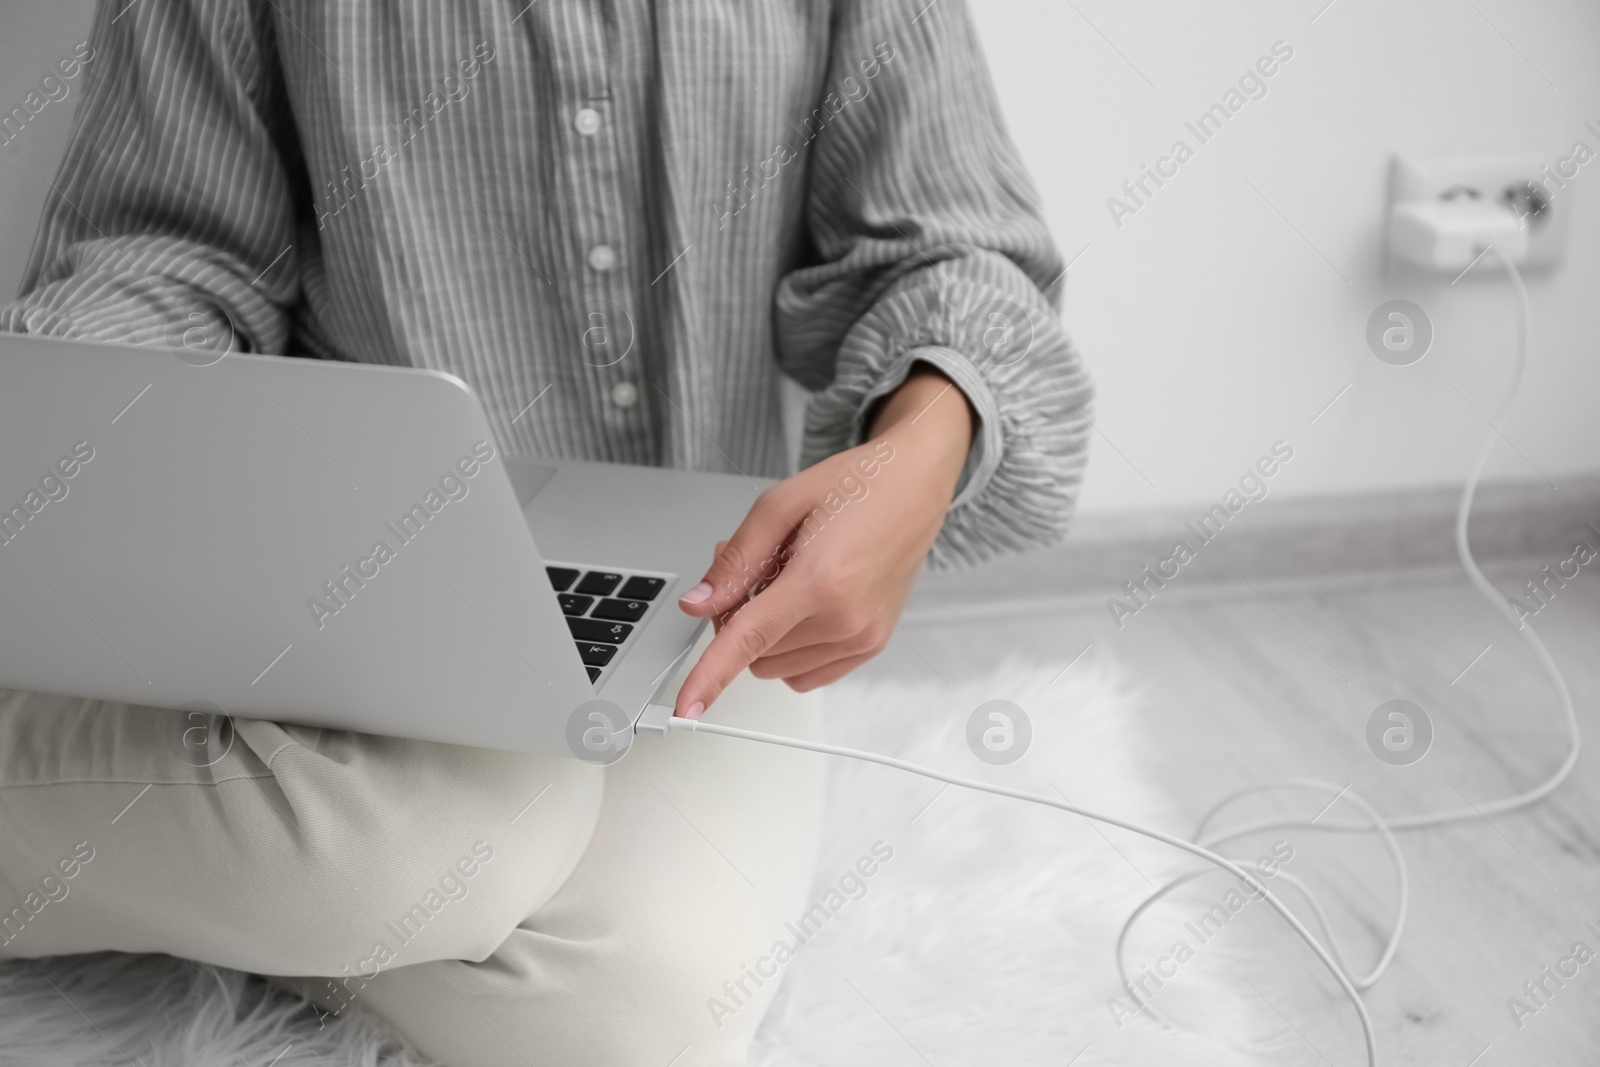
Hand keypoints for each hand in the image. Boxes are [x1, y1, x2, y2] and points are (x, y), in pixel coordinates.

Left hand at [673, 365, 973, 716]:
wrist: (914, 486)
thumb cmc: (858, 486)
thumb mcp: (780, 505)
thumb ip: (736, 561)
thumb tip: (699, 604)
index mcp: (821, 580)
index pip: (750, 639)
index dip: (711, 675)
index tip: (687, 706)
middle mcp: (846, 619)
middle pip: (755, 653)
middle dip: (738, 619)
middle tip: (753, 569)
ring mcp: (862, 637)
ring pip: (777, 666)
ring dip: (766, 634)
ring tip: (785, 579)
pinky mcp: (871, 645)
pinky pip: (807, 673)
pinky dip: (790, 649)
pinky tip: (802, 606)